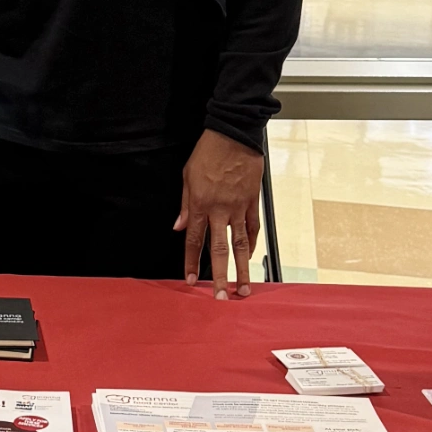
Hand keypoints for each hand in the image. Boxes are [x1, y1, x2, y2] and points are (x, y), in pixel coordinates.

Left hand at [174, 130, 263, 299]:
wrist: (233, 134)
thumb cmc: (208, 152)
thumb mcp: (187, 175)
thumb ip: (185, 204)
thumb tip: (179, 226)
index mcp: (200, 203)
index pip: (194, 240)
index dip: (191, 262)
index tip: (190, 280)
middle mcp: (220, 209)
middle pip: (219, 249)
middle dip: (219, 276)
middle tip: (221, 297)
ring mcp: (239, 207)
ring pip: (240, 244)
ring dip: (242, 268)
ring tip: (243, 288)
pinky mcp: (252, 201)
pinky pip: (253, 227)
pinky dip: (252, 243)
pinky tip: (250, 257)